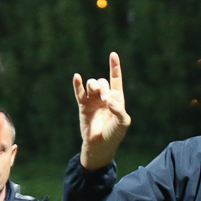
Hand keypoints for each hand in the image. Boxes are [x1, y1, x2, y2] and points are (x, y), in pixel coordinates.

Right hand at [72, 52, 130, 169]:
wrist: (101, 145)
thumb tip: (108, 100)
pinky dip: (78, 84)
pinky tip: (77, 77)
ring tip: (95, 92)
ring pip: (92, 84)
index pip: (115, 79)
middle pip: (102, 82)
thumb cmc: (114, 134)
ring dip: (94, 85)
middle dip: (103, 87)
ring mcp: (93, 101)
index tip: (113, 54)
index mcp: (116, 98)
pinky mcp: (83, 106)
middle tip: (105, 99)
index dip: (114, 67)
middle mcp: (104, 97)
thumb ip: (119, 109)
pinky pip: (80, 92)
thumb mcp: (123, 122)